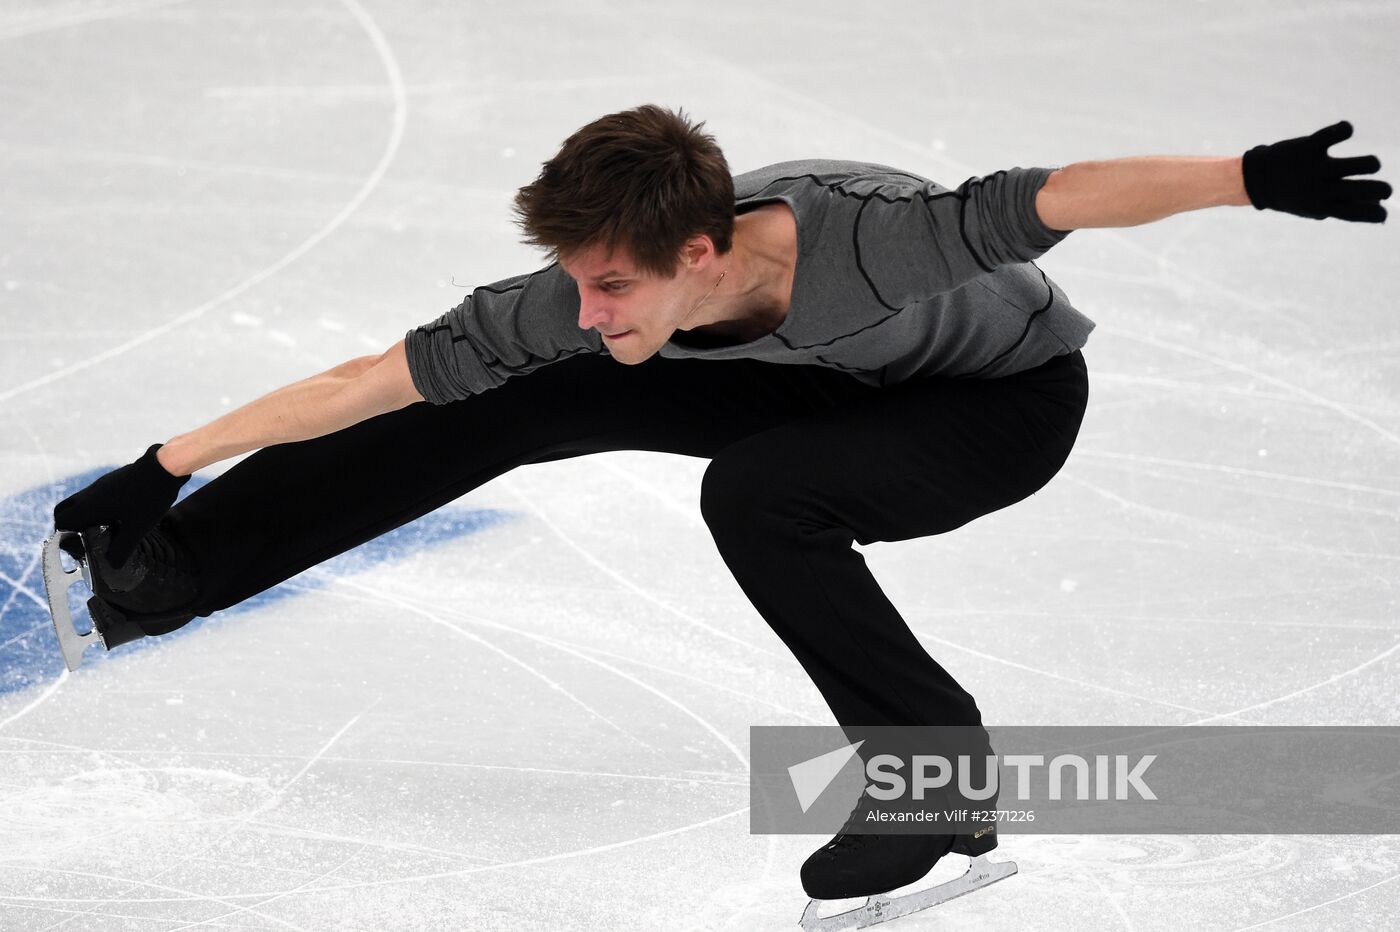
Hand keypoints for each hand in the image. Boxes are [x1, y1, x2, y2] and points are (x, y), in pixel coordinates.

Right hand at [52, 444, 189, 568]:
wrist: (164, 467)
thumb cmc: (149, 498)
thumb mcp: (137, 528)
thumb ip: (122, 548)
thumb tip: (112, 565)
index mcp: (89, 505)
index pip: (61, 522)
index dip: (65, 538)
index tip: (81, 547)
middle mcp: (90, 494)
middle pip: (64, 511)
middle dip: (69, 527)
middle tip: (84, 540)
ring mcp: (100, 485)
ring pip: (79, 503)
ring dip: (84, 518)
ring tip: (102, 532)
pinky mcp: (111, 481)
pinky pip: (94, 497)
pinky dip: (95, 510)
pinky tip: (116, 519)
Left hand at [1242, 120, 1390, 221]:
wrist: (1255, 180)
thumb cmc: (1295, 194)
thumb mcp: (1315, 207)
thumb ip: (1344, 206)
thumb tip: (1377, 205)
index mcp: (1321, 206)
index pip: (1353, 213)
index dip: (1374, 213)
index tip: (1384, 209)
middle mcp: (1318, 189)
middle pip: (1358, 190)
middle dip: (1380, 189)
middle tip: (1385, 189)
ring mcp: (1312, 168)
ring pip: (1352, 165)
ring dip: (1369, 164)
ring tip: (1370, 165)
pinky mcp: (1306, 148)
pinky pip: (1331, 135)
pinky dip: (1343, 129)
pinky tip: (1345, 130)